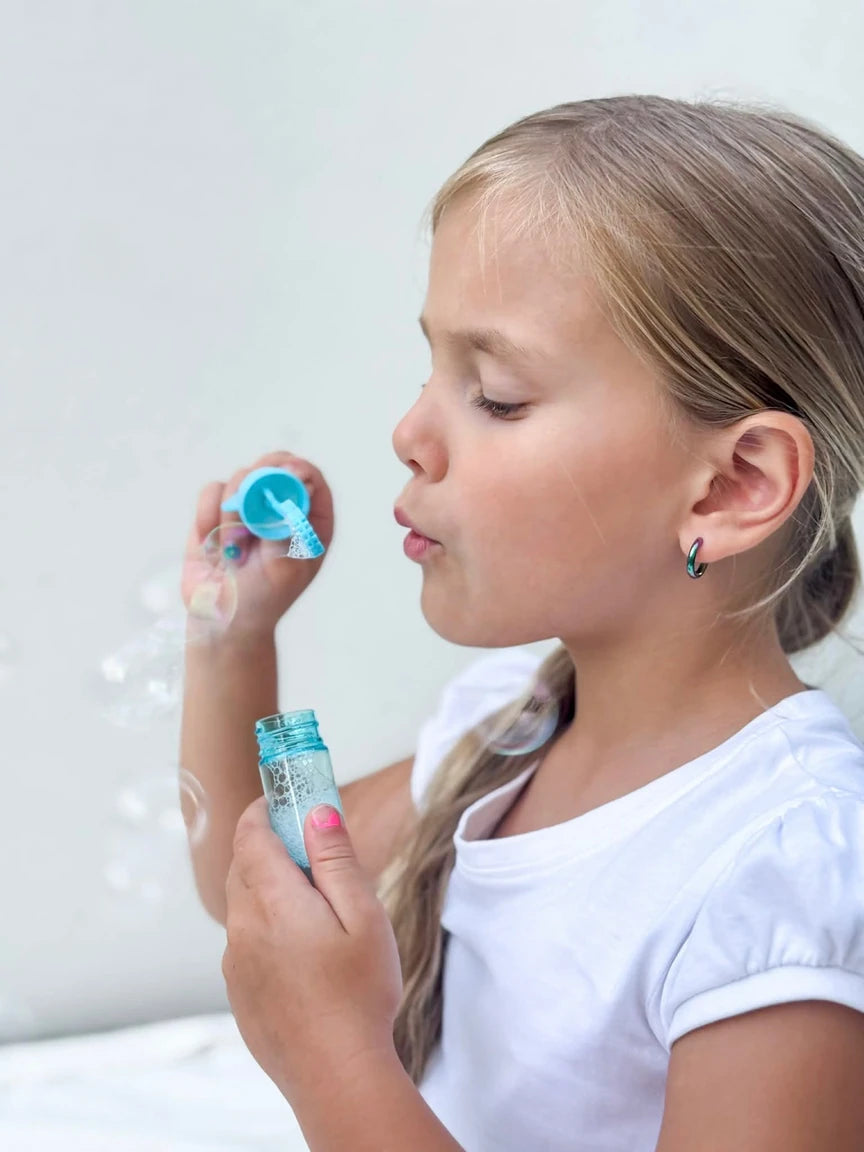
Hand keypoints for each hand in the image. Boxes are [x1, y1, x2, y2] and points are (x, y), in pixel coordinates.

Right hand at [181, 450, 334, 641]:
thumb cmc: (262, 599)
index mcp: (311, 523)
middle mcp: (282, 510)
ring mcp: (249, 507)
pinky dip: (208, 513)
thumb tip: (288, 487)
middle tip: (248, 494)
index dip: (297, 470)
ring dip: (232, 512)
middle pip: (277, 464)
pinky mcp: (218, 511)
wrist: (222, 617)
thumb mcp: (285, 567)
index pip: (311, 479)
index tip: (281, 475)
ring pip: (241, 477)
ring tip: (233, 548)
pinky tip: (211, 542)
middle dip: (261, 475)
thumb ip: (286, 526)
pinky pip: (212, 491)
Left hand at [222, 796, 403, 1101]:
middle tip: (312, 845)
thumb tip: (316, 811)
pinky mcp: (240, 991)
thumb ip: (336, 859)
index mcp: (271, 901)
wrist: (337, 1075)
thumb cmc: (359, 994)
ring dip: (269, 888)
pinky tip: (306, 949)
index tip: (287, 798)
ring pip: (244, 905)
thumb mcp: (362, 915)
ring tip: (317, 904)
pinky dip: (267, 926)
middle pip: (243, 866)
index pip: (249, 834)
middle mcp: (242, 928)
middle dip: (269, 845)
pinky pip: (246, 941)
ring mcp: (236, 963)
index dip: (264, 808)